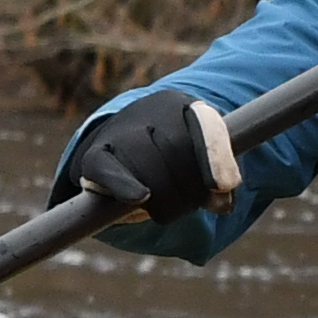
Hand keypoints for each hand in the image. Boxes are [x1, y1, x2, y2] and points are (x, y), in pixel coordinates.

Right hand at [59, 89, 237, 221]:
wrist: (121, 145)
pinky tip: (139, 198)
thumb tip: (222, 203)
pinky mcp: (93, 155)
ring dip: (165, 198)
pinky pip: (109, 170)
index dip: (215, 157)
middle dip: (190, 189)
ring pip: (146, 164)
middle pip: (175, 148)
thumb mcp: (203, 162)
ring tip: (170, 211)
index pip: (206, 125)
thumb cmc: (173, 159)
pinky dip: (125, 186)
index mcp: (185, 107)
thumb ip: (219, 181)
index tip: (224, 186)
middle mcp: (151, 110)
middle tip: (193, 206)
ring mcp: (120, 131)